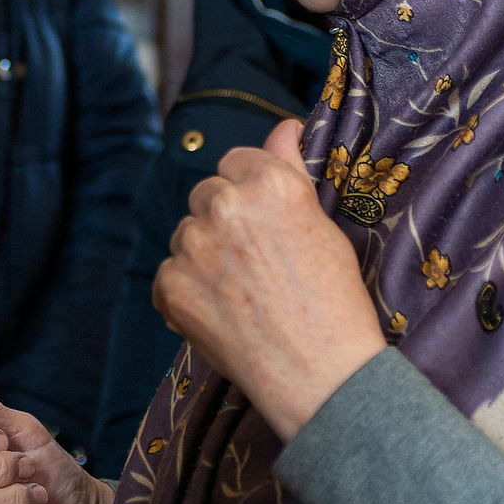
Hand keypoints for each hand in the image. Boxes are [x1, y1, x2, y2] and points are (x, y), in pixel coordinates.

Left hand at [153, 119, 387, 441]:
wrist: (322, 375)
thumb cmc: (334, 302)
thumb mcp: (322, 226)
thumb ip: (290, 171)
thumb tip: (282, 128)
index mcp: (268, 183)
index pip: (236, 160)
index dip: (250, 191)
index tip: (264, 219)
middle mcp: (225, 205)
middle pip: (206, 195)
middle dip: (224, 221)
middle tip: (256, 263)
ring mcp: (192, 246)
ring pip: (186, 235)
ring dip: (203, 255)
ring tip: (242, 293)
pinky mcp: (170, 285)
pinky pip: (168, 276)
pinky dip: (186, 293)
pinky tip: (222, 314)